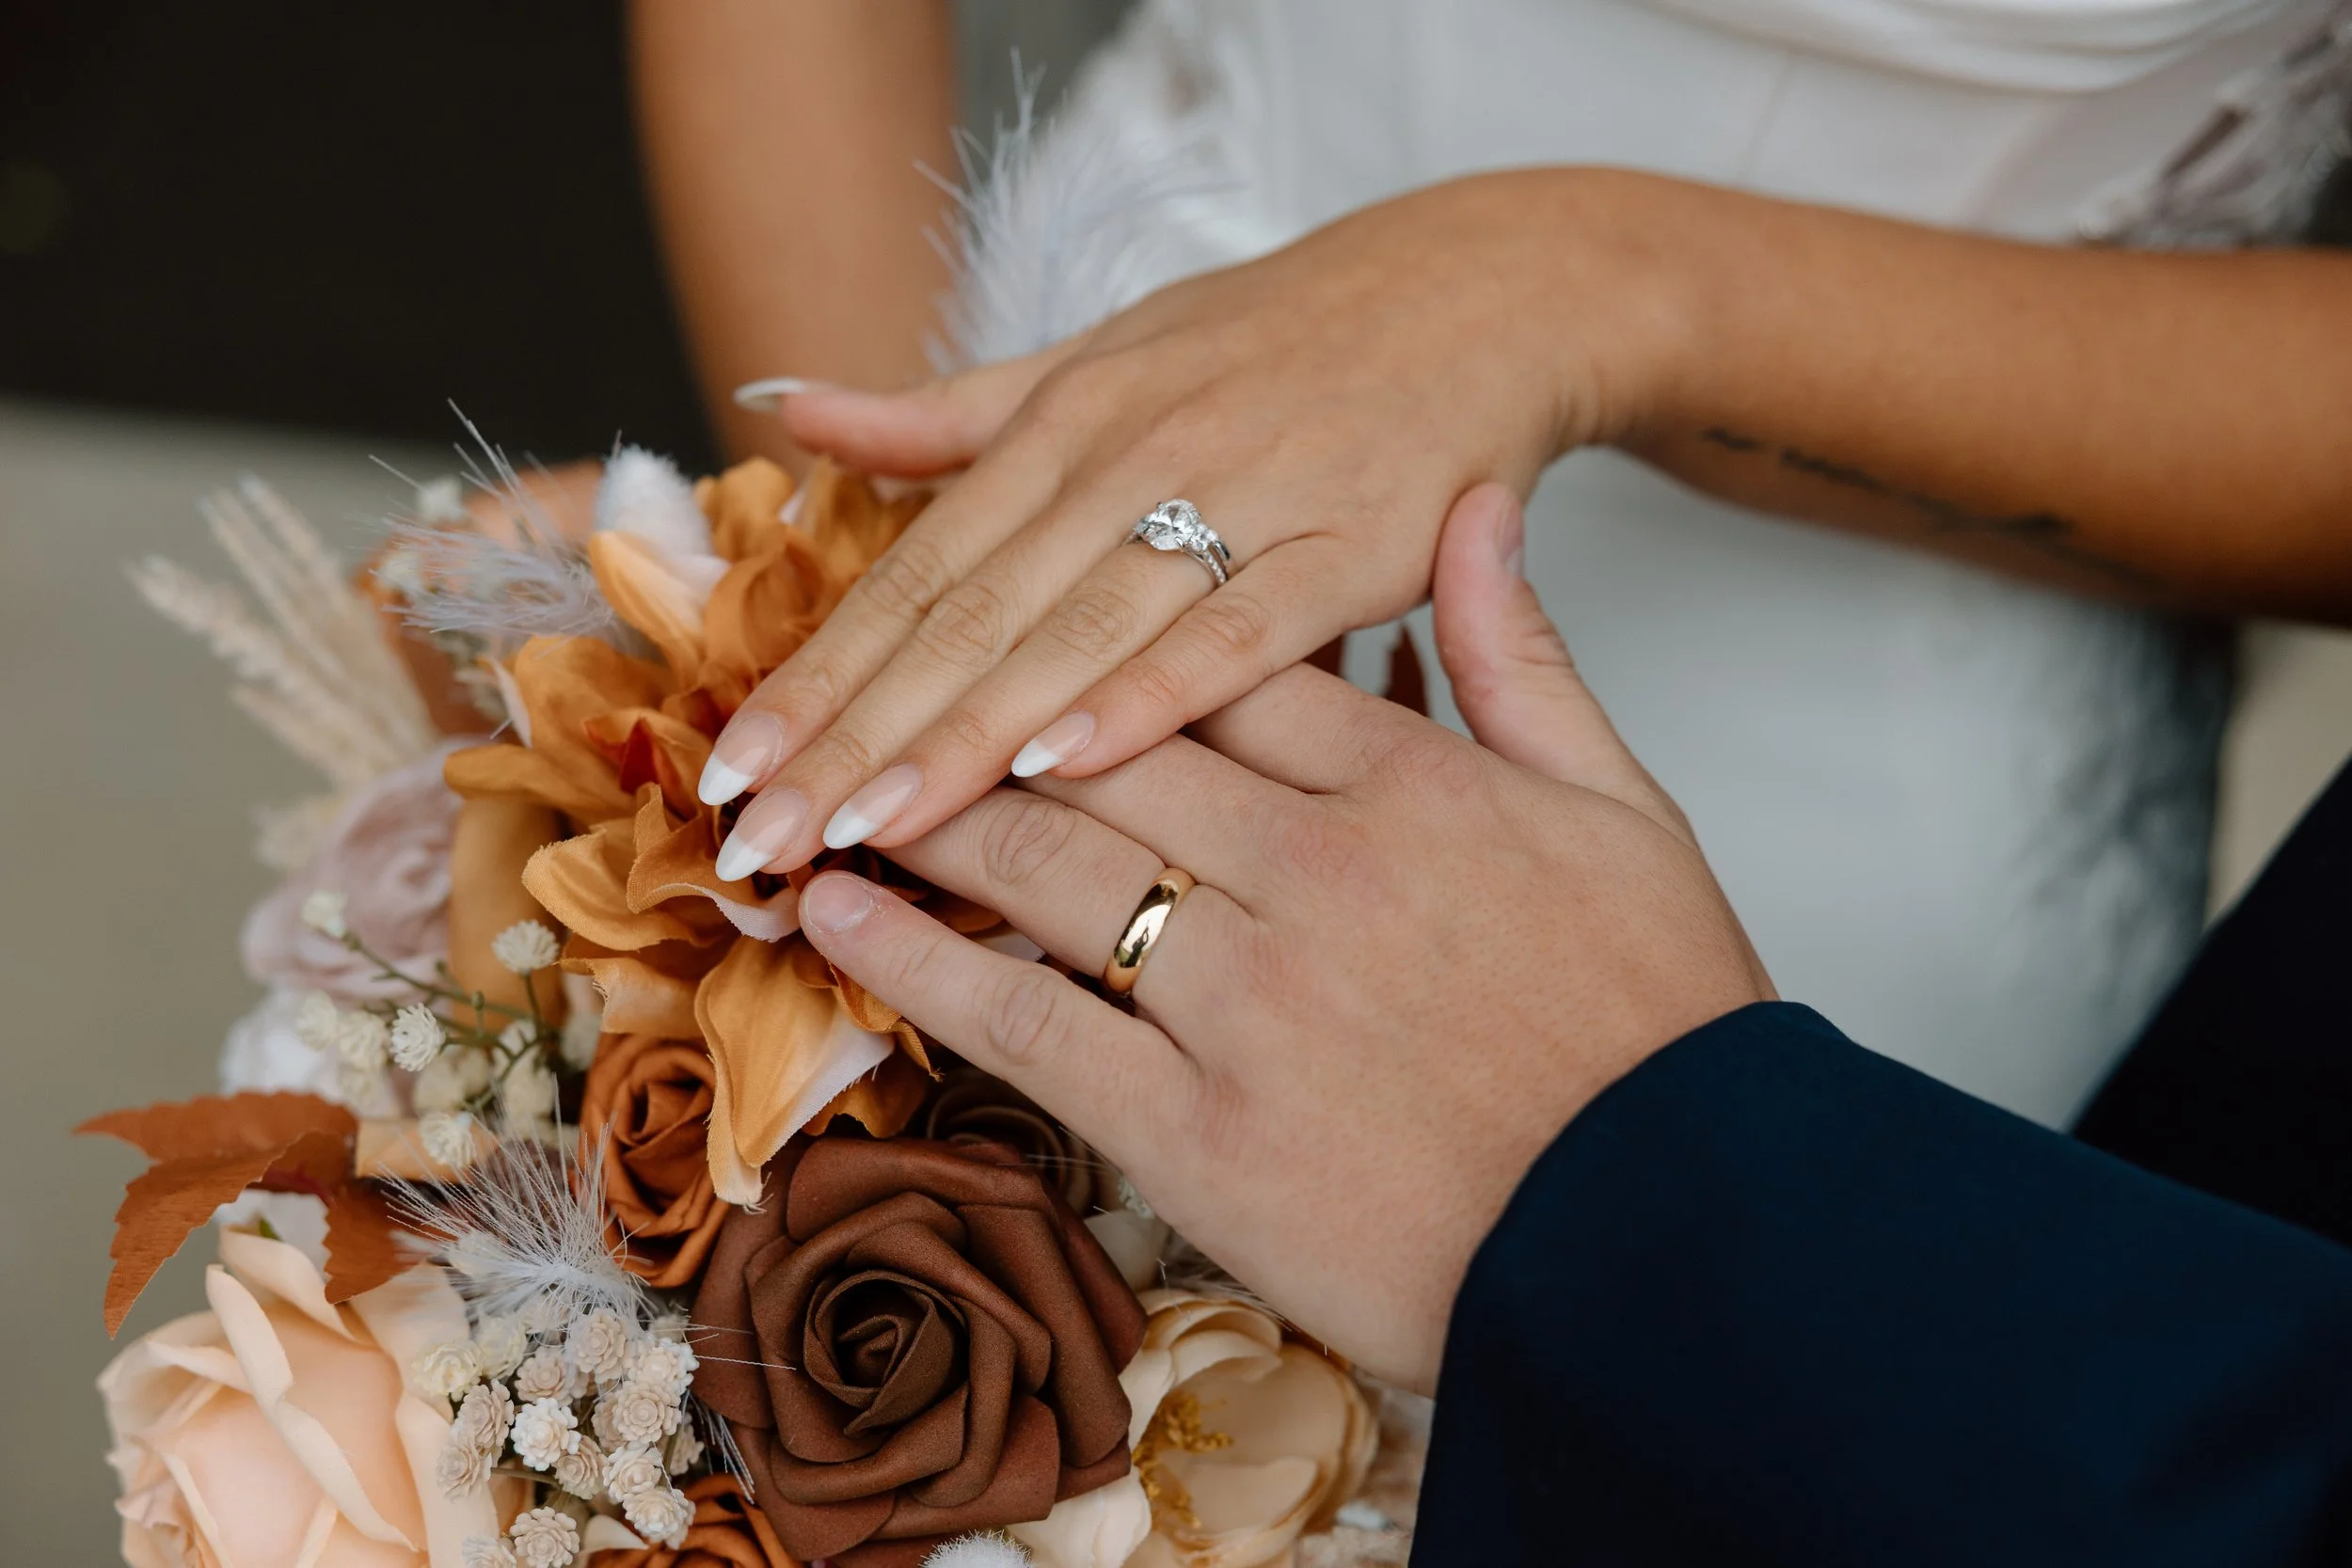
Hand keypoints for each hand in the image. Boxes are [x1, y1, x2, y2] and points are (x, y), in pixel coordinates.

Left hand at [698, 169, 1687, 879]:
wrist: (1472, 294)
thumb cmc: (1276, 344)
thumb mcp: (1100, 357)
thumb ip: (948, 415)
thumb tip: (791, 407)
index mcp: (1061, 424)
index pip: (915, 573)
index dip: (819, 674)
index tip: (733, 769)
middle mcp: (1126, 456)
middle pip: (966, 618)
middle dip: (855, 736)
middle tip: (763, 840)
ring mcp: (1233, 496)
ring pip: (1073, 632)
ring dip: (963, 738)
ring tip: (869, 831)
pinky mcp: (1339, 541)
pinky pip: (1232, 631)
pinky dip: (1148, 693)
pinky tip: (1063, 764)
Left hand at [793, 485, 1767, 1389]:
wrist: (1672, 1235)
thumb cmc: (1657, 1027)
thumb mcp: (1624, 812)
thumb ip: (1525, 657)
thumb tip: (1473, 510)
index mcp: (1406, 783)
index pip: (1221, 669)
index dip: (1109, 645)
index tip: (1024, 624)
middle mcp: (1306, 867)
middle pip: (1100, 749)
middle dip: (978, 715)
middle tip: (872, 690)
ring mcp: (1240, 997)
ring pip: (1043, 864)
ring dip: (918, 812)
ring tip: (826, 782)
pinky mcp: (1191, 1128)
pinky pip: (1023, 1021)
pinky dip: (917, 959)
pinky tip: (837, 909)